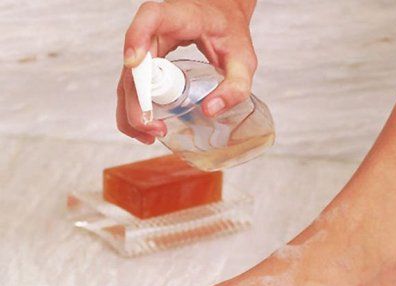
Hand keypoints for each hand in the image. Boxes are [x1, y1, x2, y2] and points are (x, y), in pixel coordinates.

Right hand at [116, 0, 257, 143]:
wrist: (222, 18)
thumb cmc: (231, 34)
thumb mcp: (243, 61)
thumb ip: (236, 86)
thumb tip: (210, 110)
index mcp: (182, 18)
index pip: (151, 17)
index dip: (137, 36)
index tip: (133, 62)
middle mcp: (158, 29)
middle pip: (135, 62)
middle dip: (137, 99)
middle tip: (152, 127)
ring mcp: (149, 46)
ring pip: (129, 77)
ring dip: (132, 109)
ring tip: (149, 135)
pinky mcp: (148, 61)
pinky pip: (134, 84)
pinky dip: (136, 107)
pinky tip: (147, 128)